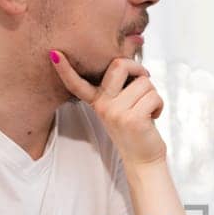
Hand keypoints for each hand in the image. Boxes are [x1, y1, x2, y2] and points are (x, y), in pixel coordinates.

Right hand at [50, 51, 166, 167]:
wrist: (142, 160)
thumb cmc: (136, 128)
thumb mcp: (121, 106)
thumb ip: (121, 87)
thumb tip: (136, 64)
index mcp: (97, 101)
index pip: (77, 84)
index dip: (65, 69)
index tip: (54, 54)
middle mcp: (103, 105)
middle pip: (119, 65)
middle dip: (138, 68)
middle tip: (144, 79)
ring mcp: (116, 112)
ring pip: (144, 82)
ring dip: (152, 94)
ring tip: (147, 110)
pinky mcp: (133, 119)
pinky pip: (154, 96)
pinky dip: (159, 105)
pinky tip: (153, 117)